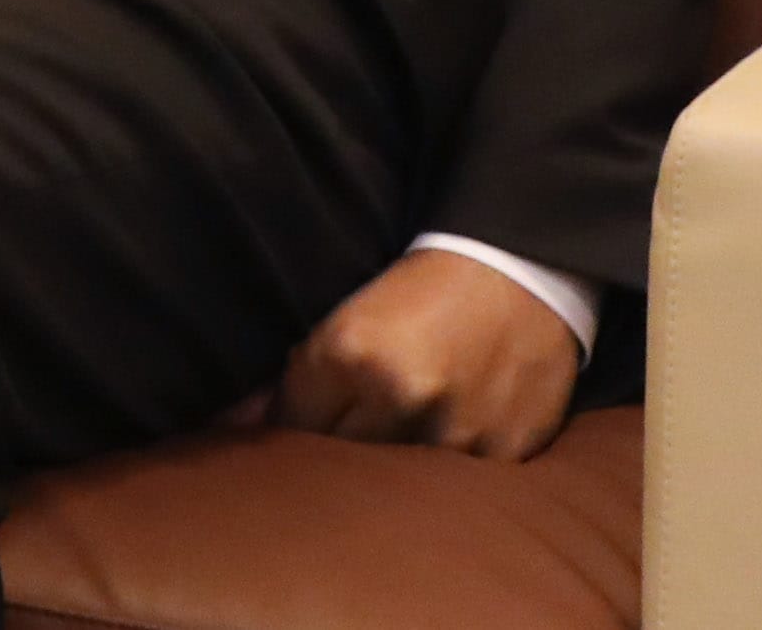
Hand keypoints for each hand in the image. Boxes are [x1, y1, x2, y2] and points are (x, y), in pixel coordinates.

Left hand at [274, 247, 580, 462]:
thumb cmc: (422, 292)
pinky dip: (441, 483)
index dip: (282, 435)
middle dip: (327, 460)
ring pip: (396, 486)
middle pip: (338, 460)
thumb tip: (243, 427)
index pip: (291, 424)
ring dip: (384, 480)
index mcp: (352, 352)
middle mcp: (402, 394)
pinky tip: (437, 459)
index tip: (274, 444)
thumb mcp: (349, 319)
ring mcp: (458, 430)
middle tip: (326, 455)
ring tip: (385, 455)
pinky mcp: (505, 451)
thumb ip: (300, 378)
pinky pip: (455, 489)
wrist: (517, 273)